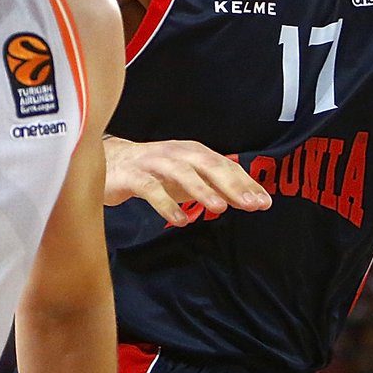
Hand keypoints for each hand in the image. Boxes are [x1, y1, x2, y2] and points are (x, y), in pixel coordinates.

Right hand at [104, 136, 270, 226]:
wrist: (108, 163)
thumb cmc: (154, 172)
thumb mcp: (188, 178)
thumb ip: (215, 186)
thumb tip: (248, 200)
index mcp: (192, 153)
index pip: (225, 166)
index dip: (245, 183)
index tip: (264, 203)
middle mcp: (176, 153)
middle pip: (208, 165)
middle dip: (231, 184)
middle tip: (250, 204)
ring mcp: (154, 163)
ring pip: (181, 172)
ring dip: (202, 189)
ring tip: (219, 207)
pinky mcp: (133, 176)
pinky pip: (151, 188)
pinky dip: (167, 203)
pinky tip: (181, 219)